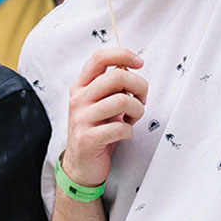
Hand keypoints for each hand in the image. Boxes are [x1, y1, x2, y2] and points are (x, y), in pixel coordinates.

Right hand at [63, 47, 147, 187]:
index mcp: (81, 86)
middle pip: (117, 77)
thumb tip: (130, 67)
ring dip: (138, 110)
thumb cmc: (97, 131)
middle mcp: (78, 99)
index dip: (122, 54)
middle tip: (142, 99)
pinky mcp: (87, 138)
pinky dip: (130, 131)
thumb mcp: (100, 103)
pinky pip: (121, 127)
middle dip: (139, 86)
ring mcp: (81, 118)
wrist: (81, 166)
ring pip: (122, 101)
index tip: (139, 62)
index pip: (99, 58)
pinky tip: (124, 134)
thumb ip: (111, 86)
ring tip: (133, 118)